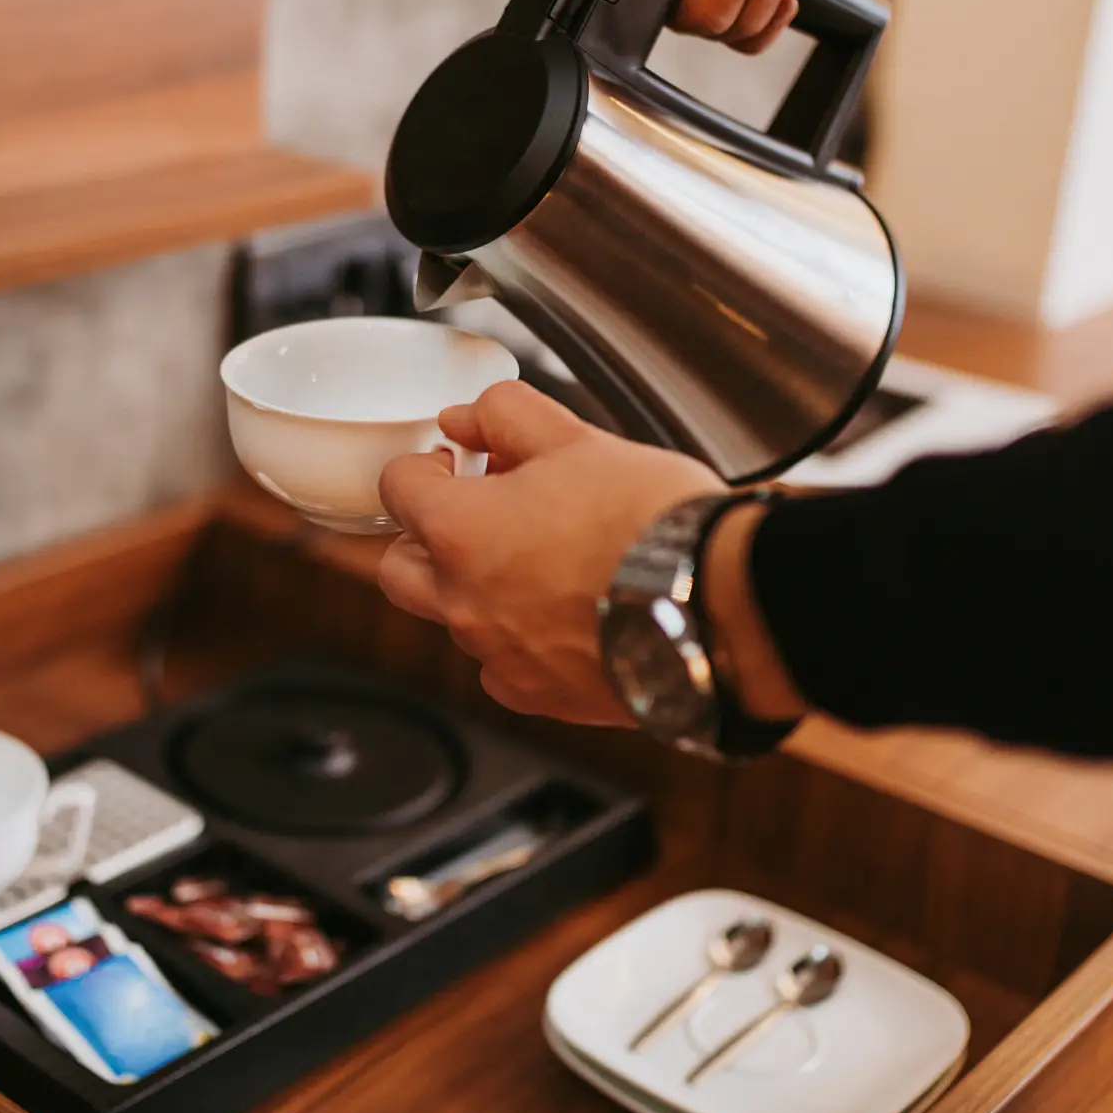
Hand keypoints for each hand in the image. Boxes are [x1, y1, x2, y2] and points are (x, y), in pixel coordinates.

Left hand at [375, 381, 724, 725]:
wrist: (716, 604)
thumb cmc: (652, 523)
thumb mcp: (578, 439)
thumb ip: (506, 417)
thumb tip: (466, 418)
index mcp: (461, 531)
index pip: (396, 489)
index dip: (423, 467)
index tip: (453, 462)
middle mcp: (463, 602)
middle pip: (401, 568)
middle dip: (426, 537)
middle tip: (474, 514)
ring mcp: (498, 656)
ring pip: (454, 619)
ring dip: (476, 588)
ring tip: (538, 561)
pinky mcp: (541, 696)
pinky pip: (503, 666)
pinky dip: (518, 640)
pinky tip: (563, 615)